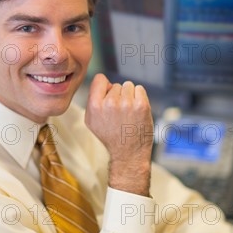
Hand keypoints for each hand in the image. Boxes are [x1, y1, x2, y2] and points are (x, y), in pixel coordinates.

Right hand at [85, 73, 153, 195]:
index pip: (99, 79)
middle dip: (118, 95)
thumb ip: (93, 100)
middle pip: (116, 85)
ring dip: (129, 96)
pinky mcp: (141, 105)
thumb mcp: (91, 120)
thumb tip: (105, 84)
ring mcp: (127, 104)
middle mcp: (110, 103)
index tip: (108, 96)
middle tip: (120, 113)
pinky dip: (139, 97)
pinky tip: (137, 110)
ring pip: (128, 86)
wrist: (128, 152)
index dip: (104, 86)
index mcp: (95, 106)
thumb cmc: (110, 136)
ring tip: (128, 112)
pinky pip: (139, 89)